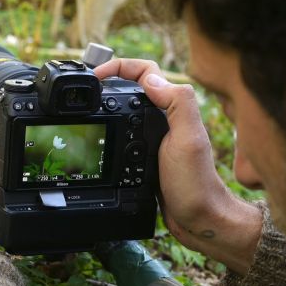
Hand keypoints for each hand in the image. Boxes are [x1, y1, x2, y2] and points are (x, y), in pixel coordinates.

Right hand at [95, 59, 261, 273]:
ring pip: (128, 107)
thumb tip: (151, 78)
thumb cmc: (195, 184)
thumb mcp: (188, 140)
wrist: (198, 219)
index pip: (145, 71)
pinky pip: (125, 130)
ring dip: (108, 100)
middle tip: (87, 86)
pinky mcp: (145, 153)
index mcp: (172, 108)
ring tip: (87, 104)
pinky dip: (110, 125)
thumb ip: (177, 104)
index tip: (96, 75)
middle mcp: (164, 118)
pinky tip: (99, 134)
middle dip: (109, 78)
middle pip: (134, 85)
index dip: (119, 66)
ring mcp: (154, 135)